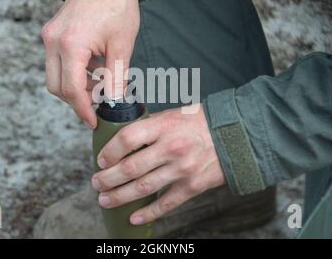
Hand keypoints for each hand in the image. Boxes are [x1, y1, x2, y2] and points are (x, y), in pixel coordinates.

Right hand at [41, 0, 139, 127]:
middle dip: (76, 101)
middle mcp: (53, 42)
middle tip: (98, 105)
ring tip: (100, 85)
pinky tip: (93, 69)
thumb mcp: (122, 45)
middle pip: (57, 86)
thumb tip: (114, 102)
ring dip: (75, 86)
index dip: (83, 109)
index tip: (93, 121)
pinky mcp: (51, 33)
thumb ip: (116, 78)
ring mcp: (49, 36)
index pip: (71, 90)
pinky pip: (56, 61)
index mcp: (71, 45)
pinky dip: (72, 72)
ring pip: (54, 75)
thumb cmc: (117, 7)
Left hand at [91, 104, 224, 224]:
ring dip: (120, 196)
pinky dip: (148, 213)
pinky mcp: (193, 186)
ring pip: (144, 187)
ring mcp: (182, 169)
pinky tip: (133, 217)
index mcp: (164, 126)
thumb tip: (122, 137)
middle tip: (97, 183)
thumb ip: (149, 126)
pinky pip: (167, 204)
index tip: (101, 160)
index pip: (128, 139)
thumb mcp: (172, 115)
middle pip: (131, 167)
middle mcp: (172, 148)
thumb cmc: (199, 122)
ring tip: (105, 199)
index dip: (110, 151)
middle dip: (108, 178)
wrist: (235, 134)